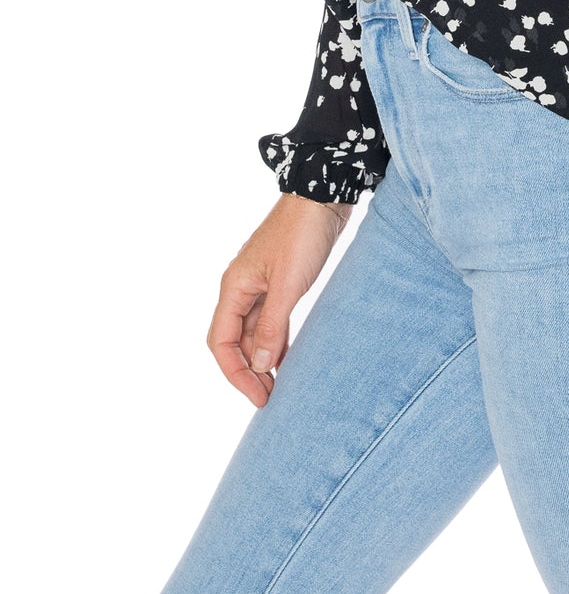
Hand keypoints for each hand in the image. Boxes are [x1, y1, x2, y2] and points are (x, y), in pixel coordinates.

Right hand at [206, 193, 352, 406]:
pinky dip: (275, 339)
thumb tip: (258, 366)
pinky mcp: (279, 280)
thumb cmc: (302, 235)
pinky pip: (269, 318)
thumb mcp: (288, 285)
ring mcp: (259, 283)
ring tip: (278, 383)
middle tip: (271, 396)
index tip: (259, 396)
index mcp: (234, 287)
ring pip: (251, 330)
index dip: (235, 374)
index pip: (220, 342)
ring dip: (261, 357)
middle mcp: (240, 287)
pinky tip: (287, 356)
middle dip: (247, 370)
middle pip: (233, 340)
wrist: (322, 196)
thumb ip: (271, 327)